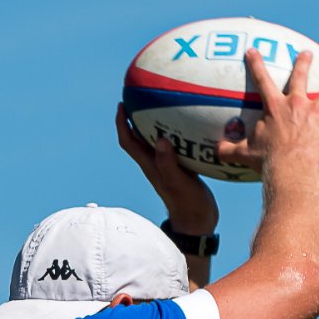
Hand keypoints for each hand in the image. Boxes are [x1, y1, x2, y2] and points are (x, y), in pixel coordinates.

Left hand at [117, 103, 218, 235]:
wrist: (197, 222)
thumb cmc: (187, 204)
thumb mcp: (178, 183)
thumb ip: (168, 163)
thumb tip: (160, 140)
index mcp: (150, 165)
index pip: (128, 141)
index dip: (121, 123)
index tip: (121, 104)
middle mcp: (155, 163)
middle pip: (138, 137)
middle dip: (136, 116)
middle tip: (140, 96)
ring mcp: (167, 166)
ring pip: (155, 140)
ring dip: (154, 123)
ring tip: (163, 104)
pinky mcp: (180, 168)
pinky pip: (174, 146)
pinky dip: (175, 133)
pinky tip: (189, 125)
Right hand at [216, 48, 318, 172]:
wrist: (292, 167)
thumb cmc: (266, 160)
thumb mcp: (242, 154)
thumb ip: (228, 149)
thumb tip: (214, 149)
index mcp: (275, 107)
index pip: (262, 79)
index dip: (256, 63)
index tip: (253, 50)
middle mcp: (297, 104)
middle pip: (301, 78)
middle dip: (303, 63)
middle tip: (306, 53)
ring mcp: (316, 113)